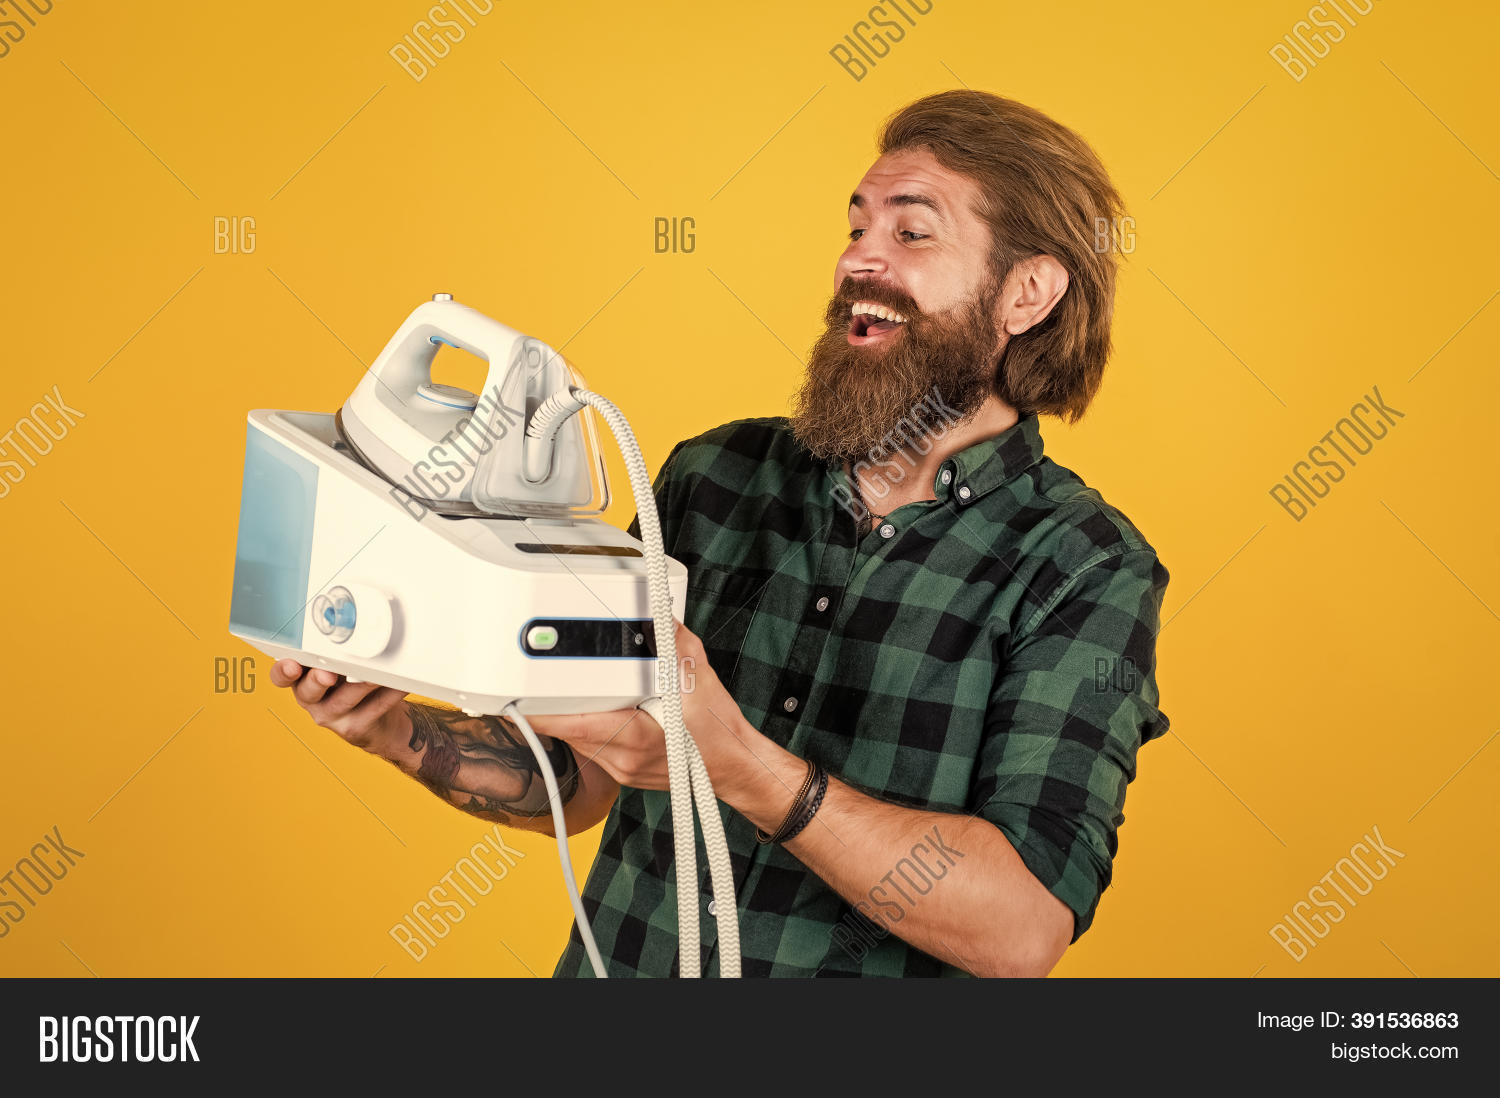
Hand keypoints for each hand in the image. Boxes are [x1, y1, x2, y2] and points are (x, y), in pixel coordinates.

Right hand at [268, 660, 412, 758]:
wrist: (380, 725)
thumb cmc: (356, 686)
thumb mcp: (340, 667)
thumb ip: (337, 651)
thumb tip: (355, 625)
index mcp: (302, 680)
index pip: (281, 676)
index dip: (283, 671)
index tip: (293, 665)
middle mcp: (312, 700)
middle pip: (307, 691)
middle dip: (318, 680)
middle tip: (329, 673)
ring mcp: (332, 716)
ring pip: (343, 700)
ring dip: (361, 684)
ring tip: (375, 674)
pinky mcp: (354, 728)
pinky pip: (373, 708)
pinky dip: (389, 694)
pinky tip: (400, 684)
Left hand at [530, 622, 760, 796]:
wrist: (733, 765)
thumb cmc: (719, 731)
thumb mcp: (700, 678)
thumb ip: (674, 642)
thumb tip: (654, 615)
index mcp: (634, 738)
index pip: (569, 724)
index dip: (537, 707)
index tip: (517, 689)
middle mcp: (620, 758)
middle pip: (565, 727)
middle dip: (553, 701)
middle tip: (537, 674)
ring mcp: (619, 768)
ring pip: (575, 737)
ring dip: (570, 712)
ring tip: (569, 686)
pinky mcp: (620, 768)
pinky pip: (590, 744)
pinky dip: (587, 722)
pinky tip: (598, 704)